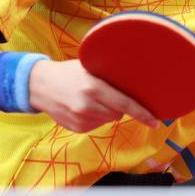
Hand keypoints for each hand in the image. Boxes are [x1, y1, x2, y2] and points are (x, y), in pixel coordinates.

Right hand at [28, 59, 159, 132]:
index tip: (155, 121)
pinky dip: (95, 117)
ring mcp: (80, 119)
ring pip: (108, 120)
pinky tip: (83, 107)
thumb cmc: (68, 72)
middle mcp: (87, 106)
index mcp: (93, 87)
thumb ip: (109, 75)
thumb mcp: (88, 67)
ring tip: (90, 99)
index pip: (124, 103)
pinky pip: (96, 125)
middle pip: (118, 113)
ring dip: (106, 112)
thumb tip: (137, 80)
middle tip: (106, 93)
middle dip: (118, 106)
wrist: (39, 85)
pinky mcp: (76, 128)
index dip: (142, 113)